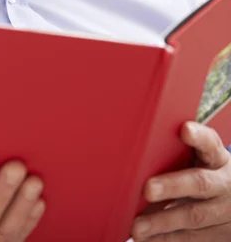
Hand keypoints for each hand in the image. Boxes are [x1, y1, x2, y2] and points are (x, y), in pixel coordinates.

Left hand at [131, 122, 230, 240]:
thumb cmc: (207, 173)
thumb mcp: (203, 158)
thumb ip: (179, 150)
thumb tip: (140, 145)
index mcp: (218, 158)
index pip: (210, 143)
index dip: (199, 137)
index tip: (185, 130)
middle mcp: (224, 184)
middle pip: (200, 184)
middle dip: (173, 187)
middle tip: (148, 189)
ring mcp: (224, 211)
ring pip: (194, 216)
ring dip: (163, 222)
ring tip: (138, 226)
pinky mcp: (218, 234)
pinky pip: (192, 239)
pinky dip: (166, 240)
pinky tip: (146, 239)